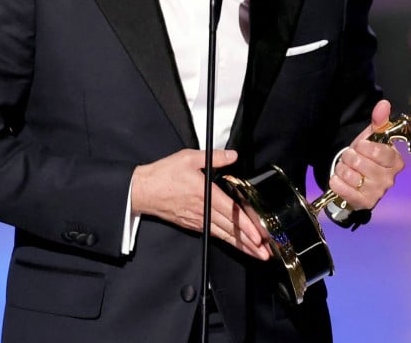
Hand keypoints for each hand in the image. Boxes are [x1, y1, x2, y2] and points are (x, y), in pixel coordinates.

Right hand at [132, 149, 269, 260]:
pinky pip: (214, 235)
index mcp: (205, 193)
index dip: (246, 226)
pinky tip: (237, 245)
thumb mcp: (189, 158)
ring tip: (257, 254)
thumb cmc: (164, 174)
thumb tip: (233, 155)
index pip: (231, 213)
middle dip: (249, 242)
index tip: (259, 236)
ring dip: (241, 246)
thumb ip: (214, 157)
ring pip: (223, 235)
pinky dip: (227, 241)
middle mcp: (203, 210)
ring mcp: (198, 220)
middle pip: (230, 229)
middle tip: (266, 253)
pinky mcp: (192, 225)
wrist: (143, 190)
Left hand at [329, 99, 404, 210]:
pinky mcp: (363, 203)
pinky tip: (341, 179)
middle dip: (350, 157)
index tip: (360, 146)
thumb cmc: (366, 158)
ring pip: (348, 174)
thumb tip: (384, 104)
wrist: (357, 181)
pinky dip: (336, 181)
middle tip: (352, 159)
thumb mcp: (371, 138)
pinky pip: (340, 187)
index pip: (378, 151)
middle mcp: (389, 180)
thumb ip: (379, 120)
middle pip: (360, 162)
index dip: (364, 147)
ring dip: (342, 168)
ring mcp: (377, 193)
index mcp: (395, 162)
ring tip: (347, 169)